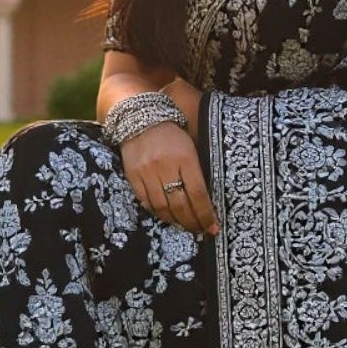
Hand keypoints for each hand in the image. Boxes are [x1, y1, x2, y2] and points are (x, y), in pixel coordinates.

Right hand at [118, 80, 218, 237]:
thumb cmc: (172, 131)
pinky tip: (167, 217)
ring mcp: (147, 172)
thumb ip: (198, 168)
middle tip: (201, 231)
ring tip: (186, 226)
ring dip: (176, 222)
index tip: (214, 228)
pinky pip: (146, 202)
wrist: (139, 116)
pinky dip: (158, 213)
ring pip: (163, 207)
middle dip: (193, 222)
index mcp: (185, 157)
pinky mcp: (132, 176)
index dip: (207, 214)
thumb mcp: (190, 144)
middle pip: (181, 204)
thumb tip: (209, 198)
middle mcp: (165, 166)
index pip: (198, 193)